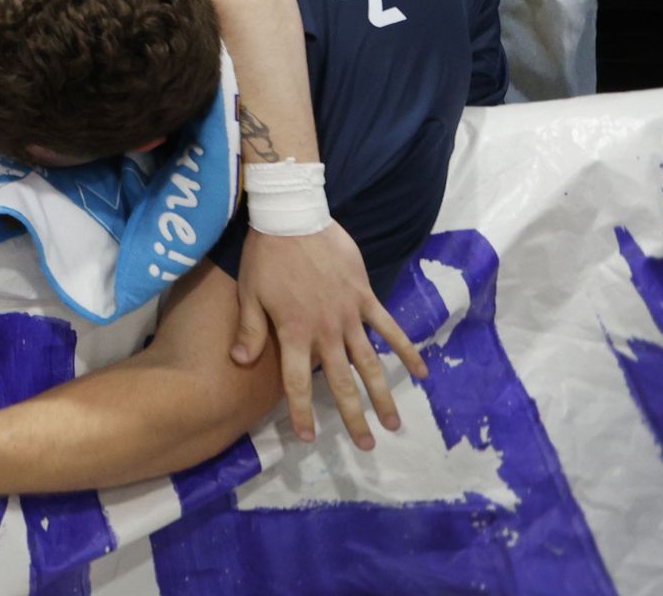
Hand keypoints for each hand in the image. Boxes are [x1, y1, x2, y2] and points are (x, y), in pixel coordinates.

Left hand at [235, 223, 426, 447]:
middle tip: (365, 446)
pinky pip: (390, 328)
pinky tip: (422, 373)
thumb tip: (240, 363)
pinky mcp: (365, 297)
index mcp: (294, 332)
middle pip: (341, 382)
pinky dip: (406, 350)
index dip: (301, 411)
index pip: (297, 382)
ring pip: (370, 363)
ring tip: (394, 424)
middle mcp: (325, 330)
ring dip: (383, 395)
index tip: (307, 438)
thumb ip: (250, 331)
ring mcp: (349, 314)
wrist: (293, 217)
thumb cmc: (265, 256)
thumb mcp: (248, 293)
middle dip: (352, 416)